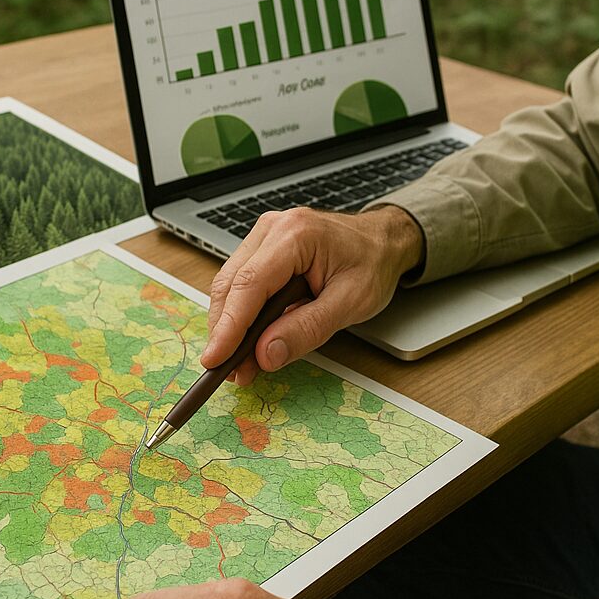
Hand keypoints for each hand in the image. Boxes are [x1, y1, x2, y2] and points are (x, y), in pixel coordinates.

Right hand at [202, 205, 423, 385]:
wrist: (383, 241)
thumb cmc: (372, 264)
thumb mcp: (350, 304)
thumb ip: (306, 330)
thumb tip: (264, 354)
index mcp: (296, 234)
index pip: (250, 284)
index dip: (228, 326)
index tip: (215, 359)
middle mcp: (273, 227)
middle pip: (231, 284)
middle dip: (225, 331)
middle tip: (229, 370)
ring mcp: (265, 234)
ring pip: (230, 283)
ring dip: (229, 324)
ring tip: (239, 362)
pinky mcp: (263, 246)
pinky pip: (241, 281)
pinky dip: (240, 312)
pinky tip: (247, 338)